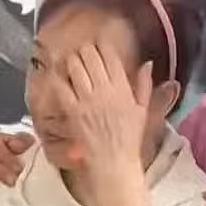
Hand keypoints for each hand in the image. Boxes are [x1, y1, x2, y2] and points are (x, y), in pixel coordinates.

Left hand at [57, 46, 151, 177]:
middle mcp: (104, 90)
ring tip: (71, 61)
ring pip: (75, 67)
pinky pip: (62, 88)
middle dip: (85, 50)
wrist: (114, 162)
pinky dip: (58, 79)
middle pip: (90, 56)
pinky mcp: (73, 111)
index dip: (102, 45)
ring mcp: (87, 100)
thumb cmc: (129, 138)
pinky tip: (57, 76)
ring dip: (71, 60)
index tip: (98, 43)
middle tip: (82, 52)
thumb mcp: (143, 110)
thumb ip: (145, 85)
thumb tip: (148, 63)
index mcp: (123, 88)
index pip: (110, 57)